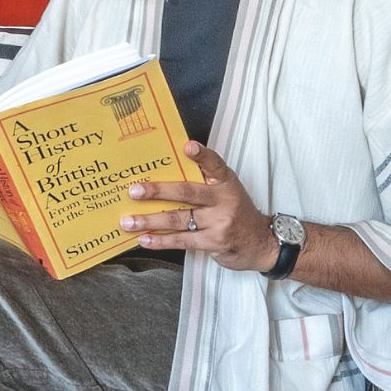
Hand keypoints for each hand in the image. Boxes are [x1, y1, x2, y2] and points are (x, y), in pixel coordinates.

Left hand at [121, 141, 275, 272]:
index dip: (202, 155)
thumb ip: (203, 182)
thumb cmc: (236, 212)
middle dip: (158, 191)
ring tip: (128, 221)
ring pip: (179, 219)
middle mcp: (224, 200)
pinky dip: (161, 241)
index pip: (214, 165)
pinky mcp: (214, 242)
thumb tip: (165, 175)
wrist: (262, 243)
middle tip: (134, 191)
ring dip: (151, 220)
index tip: (188, 147)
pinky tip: (145, 239)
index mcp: (225, 182)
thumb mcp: (227, 191)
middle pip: (187, 192)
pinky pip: (183, 240)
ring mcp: (219, 222)